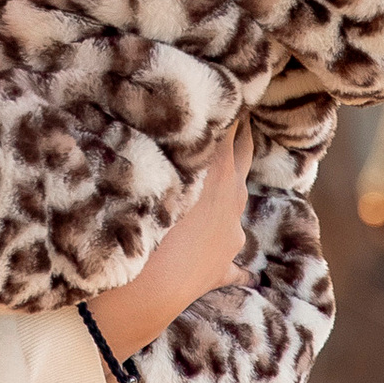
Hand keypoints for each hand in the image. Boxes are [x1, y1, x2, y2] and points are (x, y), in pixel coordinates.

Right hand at [94, 122, 252, 360]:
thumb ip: (161, 148)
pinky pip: (234, 267)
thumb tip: (156, 116)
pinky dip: (235, 263)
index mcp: (218, 173)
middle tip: (234, 114)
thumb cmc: (136, 228)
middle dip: (238, 136)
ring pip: (236, 207)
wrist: (140, 296)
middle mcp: (231, 202)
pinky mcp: (220, 271)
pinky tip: (247, 273)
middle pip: (243, 157)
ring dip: (228, 190)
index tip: (222, 86)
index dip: (225, 107)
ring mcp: (230, 238)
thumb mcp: (149, 179)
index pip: (228, 127)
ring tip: (219, 175)